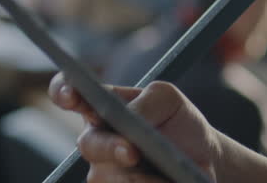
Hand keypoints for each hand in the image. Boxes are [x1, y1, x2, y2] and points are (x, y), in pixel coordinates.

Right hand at [49, 73, 221, 181]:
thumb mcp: (168, 99)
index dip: (63, 92)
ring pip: (103, 176)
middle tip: (132, 152)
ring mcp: (103, 171)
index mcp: (102, 106)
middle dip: (109, 147)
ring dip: (133, 176)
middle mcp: (97, 138)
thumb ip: (145, 101)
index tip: (71, 96)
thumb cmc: (179, 124)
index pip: (68, 93)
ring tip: (159, 176)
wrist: (204, 160)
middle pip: (87, 143)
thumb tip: (127, 115)